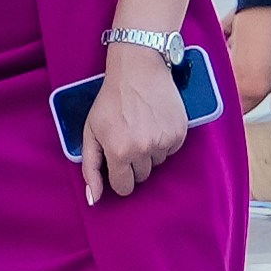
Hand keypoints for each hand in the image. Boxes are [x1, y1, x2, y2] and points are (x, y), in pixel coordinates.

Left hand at [81, 40, 196, 201]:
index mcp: (119, 151)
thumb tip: (94, 200)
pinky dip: (164, 142)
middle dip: (133, 163)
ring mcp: (164, 142)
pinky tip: (155, 123)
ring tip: (141, 127)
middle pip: (142, 176)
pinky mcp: (180, 134)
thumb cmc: (110, 101)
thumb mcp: (90, 132)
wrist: (138, 71)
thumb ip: (90, 168)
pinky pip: (172, 151)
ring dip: (150, 151)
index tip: (117, 162)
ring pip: (158, 163)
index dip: (119, 176)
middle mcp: (143, 150)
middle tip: (127, 137)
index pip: (124, 187)